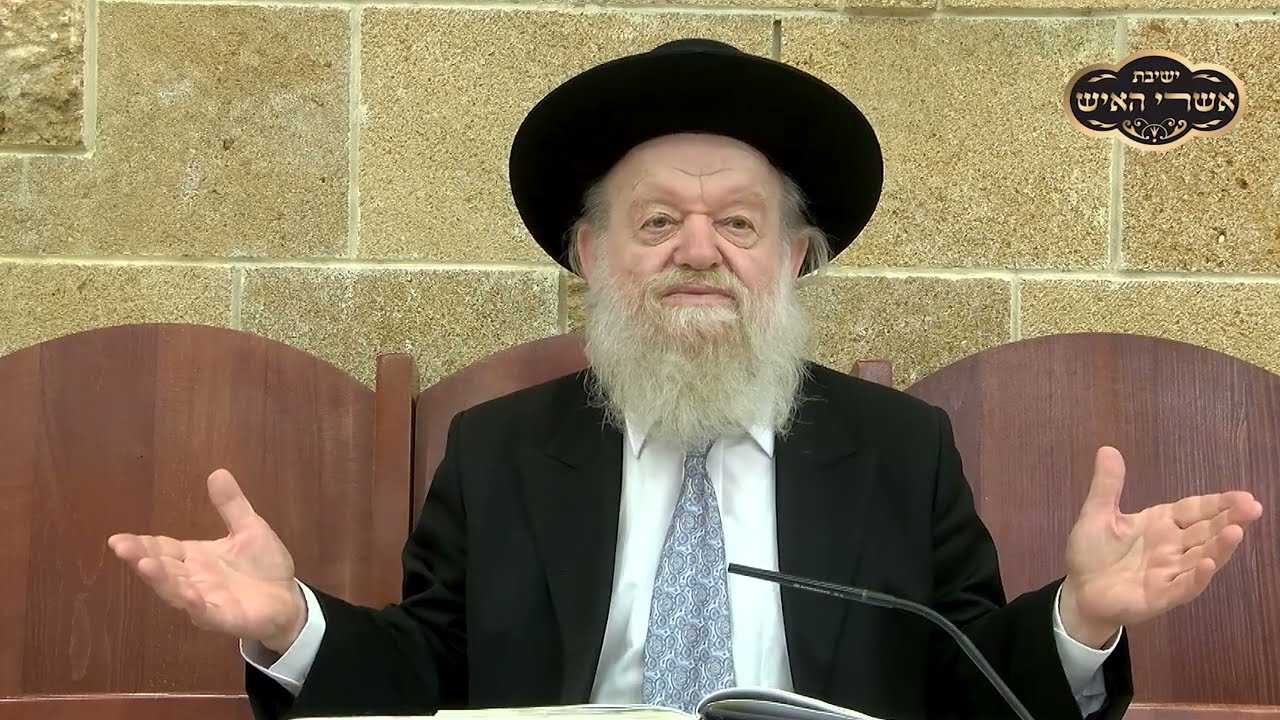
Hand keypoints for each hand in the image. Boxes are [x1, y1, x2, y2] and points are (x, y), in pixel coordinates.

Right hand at [107, 469, 306, 653]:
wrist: (289, 600)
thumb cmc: (264, 565)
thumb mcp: (249, 528)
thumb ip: (231, 505)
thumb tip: (218, 472)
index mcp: (195, 557)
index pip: (162, 548)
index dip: (141, 544)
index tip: (118, 538)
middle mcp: (193, 579)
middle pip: (162, 569)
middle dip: (140, 558)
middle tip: (121, 547)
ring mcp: (206, 601)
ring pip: (176, 591)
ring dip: (160, 579)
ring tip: (144, 565)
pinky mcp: (224, 618)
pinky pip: (206, 612)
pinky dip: (195, 605)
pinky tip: (188, 595)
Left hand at [1059, 446, 1263, 647]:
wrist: (1079, 591)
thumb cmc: (1093, 552)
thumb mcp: (1097, 514)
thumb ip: (1107, 486)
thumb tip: (1108, 449)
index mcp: (1161, 524)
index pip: (1195, 510)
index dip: (1218, 503)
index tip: (1243, 496)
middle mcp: (1172, 547)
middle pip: (1206, 532)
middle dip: (1230, 520)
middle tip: (1253, 508)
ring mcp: (1169, 572)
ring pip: (1202, 558)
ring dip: (1220, 546)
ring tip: (1237, 531)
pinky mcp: (1160, 595)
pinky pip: (1183, 586)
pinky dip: (1196, 576)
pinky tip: (1207, 564)